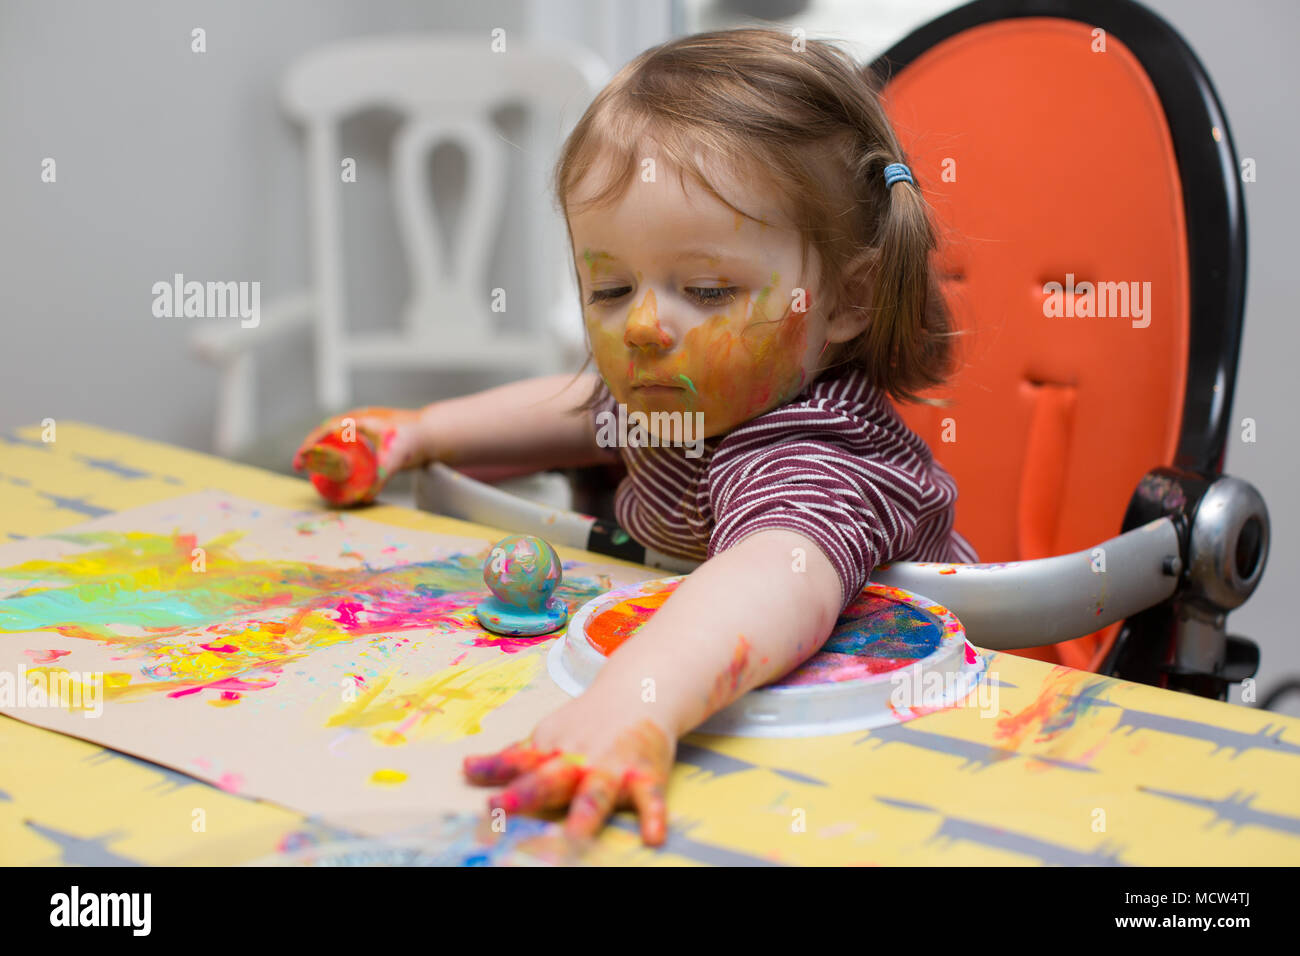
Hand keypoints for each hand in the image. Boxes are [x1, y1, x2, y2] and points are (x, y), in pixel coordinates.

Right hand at [292, 407, 424, 504]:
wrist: (431, 435)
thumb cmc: (413, 439)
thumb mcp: (396, 455)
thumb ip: (382, 474)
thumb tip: (365, 497)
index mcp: (357, 420)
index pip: (324, 430)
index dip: (309, 445)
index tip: (299, 460)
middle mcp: (357, 424)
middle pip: (325, 435)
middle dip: (311, 450)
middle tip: (299, 467)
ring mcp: (362, 432)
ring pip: (334, 441)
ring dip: (322, 454)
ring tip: (310, 470)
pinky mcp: (369, 442)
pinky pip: (345, 447)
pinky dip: (335, 457)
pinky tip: (330, 470)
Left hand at [463, 710, 674, 846]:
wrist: (640, 690)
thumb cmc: (590, 719)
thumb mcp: (551, 732)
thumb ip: (517, 756)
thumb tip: (471, 768)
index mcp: (553, 750)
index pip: (518, 760)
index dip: (494, 768)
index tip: (468, 773)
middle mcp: (579, 760)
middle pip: (550, 779)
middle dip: (527, 794)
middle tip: (501, 808)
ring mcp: (613, 769)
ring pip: (596, 793)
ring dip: (585, 815)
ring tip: (574, 838)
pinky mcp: (646, 776)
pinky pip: (650, 799)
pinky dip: (654, 817)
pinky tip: (653, 837)